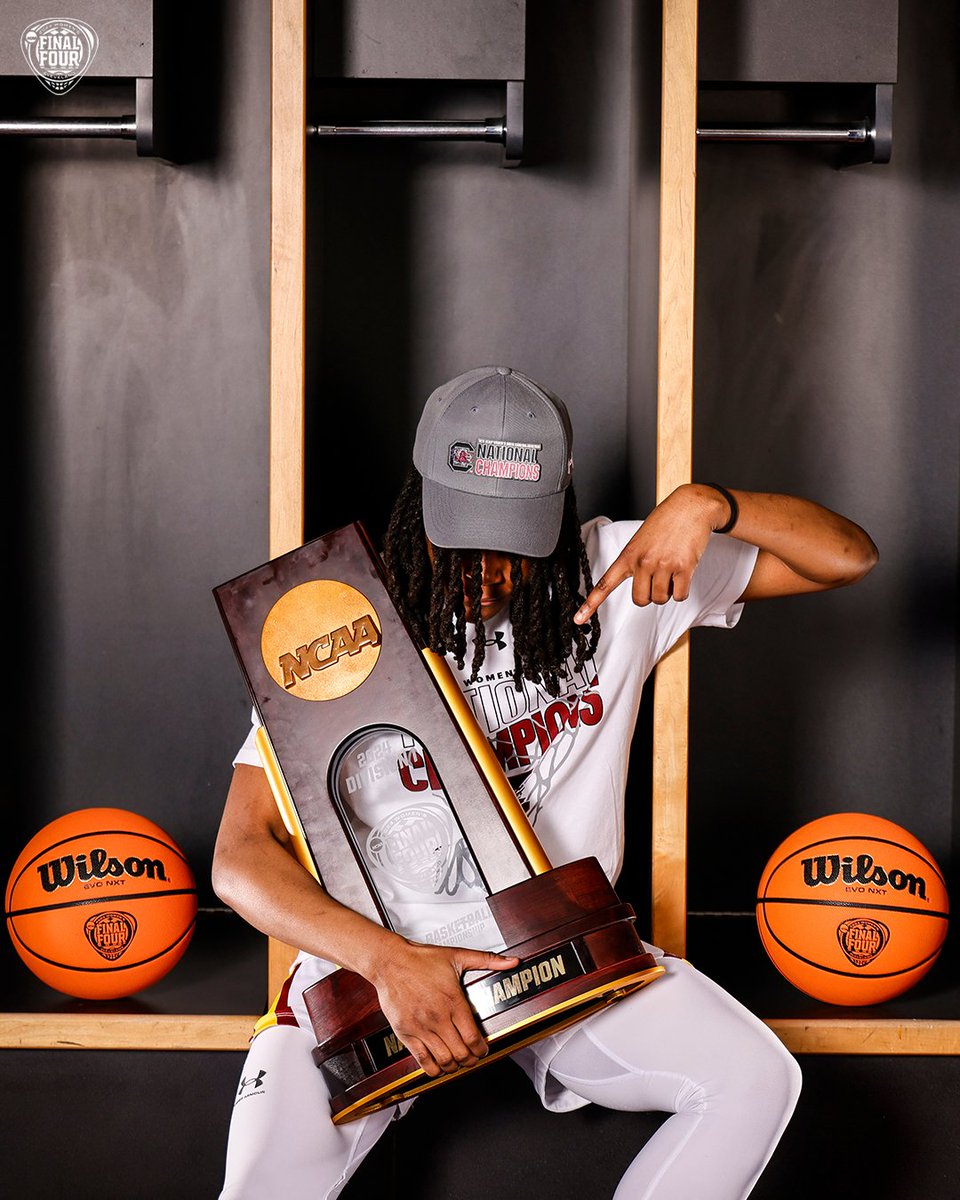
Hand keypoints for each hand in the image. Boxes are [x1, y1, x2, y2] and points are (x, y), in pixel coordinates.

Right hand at [370, 941, 519, 1077]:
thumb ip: (487, 960)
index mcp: (453, 1001)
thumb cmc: (421, 959)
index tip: (484, 1050)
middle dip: (471, 1060)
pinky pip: (422, 1060)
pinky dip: (433, 1069)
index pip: (473, 1038)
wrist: (390, 962)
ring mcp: (421, 1027)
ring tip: (457, 1063)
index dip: (482, 1050)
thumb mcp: (457, 956)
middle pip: (461, 1053)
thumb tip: (512, 962)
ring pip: (443, 1060)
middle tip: (473, 1058)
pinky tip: (437, 1066)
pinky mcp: (406, 1032)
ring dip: (454, 1066)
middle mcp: (438, 1017)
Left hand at [574, 485, 726, 621]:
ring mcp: (662, 565)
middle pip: (640, 600)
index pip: (605, 583)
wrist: (691, 506)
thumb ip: (636, 561)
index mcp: (628, 555)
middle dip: (650, 595)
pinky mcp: (683, 568)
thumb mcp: (641, 538)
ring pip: (661, 598)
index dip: (590, 604)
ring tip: (672, 569)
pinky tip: (683, 573)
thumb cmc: (666, 521)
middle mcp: (643, 562)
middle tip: (658, 579)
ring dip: (668, 591)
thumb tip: (644, 586)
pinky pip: (679, 595)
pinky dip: (682, 591)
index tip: (578, 619)